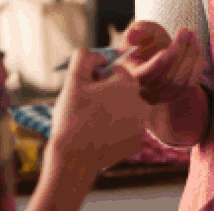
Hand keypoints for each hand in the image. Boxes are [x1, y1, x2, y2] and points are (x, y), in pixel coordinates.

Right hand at [49, 49, 149, 172]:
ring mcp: (141, 125)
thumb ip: (84, 58)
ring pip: (124, 110)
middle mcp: (141, 103)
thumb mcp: (73, 81)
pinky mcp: (136, 142)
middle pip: (122, 90)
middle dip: (106, 95)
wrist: (74, 157)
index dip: (97, 78)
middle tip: (86, 107)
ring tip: (91, 122)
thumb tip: (99, 55)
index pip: (115, 71)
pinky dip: (113, 131)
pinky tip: (98, 136)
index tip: (86, 91)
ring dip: (110, 112)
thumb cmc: (72, 116)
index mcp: (128, 84)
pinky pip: (124, 130)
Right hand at [119, 20, 206, 106]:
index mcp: (130, 73)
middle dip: (179, 52)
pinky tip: (198, 50)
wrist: (160, 52)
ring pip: (180, 81)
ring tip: (193, 36)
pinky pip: (191, 84)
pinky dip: (197, 66)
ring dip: (191, 56)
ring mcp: (162, 96)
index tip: (166, 50)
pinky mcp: (177, 96)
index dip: (156, 64)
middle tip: (186, 31)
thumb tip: (130, 36)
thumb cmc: (148, 39)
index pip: (143, 75)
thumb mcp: (141, 30)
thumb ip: (136, 31)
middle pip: (166, 78)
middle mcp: (145, 90)